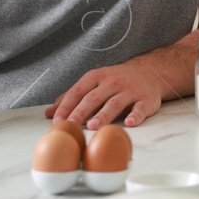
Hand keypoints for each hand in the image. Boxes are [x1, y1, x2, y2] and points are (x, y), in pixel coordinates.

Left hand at [44, 62, 164, 129]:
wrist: (149, 73)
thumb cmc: (116, 82)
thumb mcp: (93, 83)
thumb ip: (72, 97)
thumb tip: (49, 113)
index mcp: (97, 77)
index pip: (78, 91)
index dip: (67, 105)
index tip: (57, 120)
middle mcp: (113, 82)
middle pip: (94, 97)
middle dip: (81, 111)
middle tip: (71, 124)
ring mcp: (130, 90)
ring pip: (115, 103)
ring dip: (104, 115)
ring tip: (93, 126)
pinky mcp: (146, 100)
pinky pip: (140, 108)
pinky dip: (135, 115)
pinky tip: (129, 123)